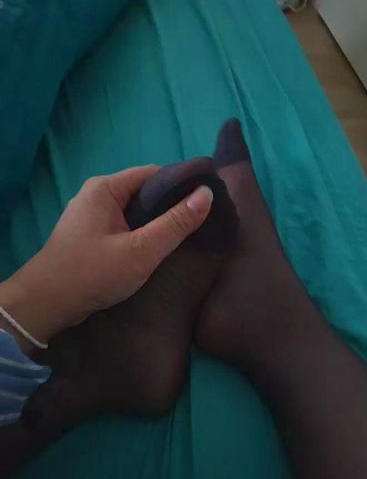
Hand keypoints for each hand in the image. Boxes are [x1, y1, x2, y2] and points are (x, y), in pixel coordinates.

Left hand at [0, 165, 212, 350]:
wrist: (47, 305)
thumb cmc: (93, 274)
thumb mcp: (141, 251)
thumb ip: (175, 224)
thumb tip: (207, 194)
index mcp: (106, 188)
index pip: (154, 174)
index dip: (182, 185)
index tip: (207, 202)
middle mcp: (96, 195)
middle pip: (144, 192)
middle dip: (170, 207)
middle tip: (199, 224)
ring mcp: (90, 216)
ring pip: (134, 212)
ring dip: (155, 224)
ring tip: (183, 238)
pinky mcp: (89, 236)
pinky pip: (123, 227)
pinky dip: (140, 235)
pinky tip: (155, 251)